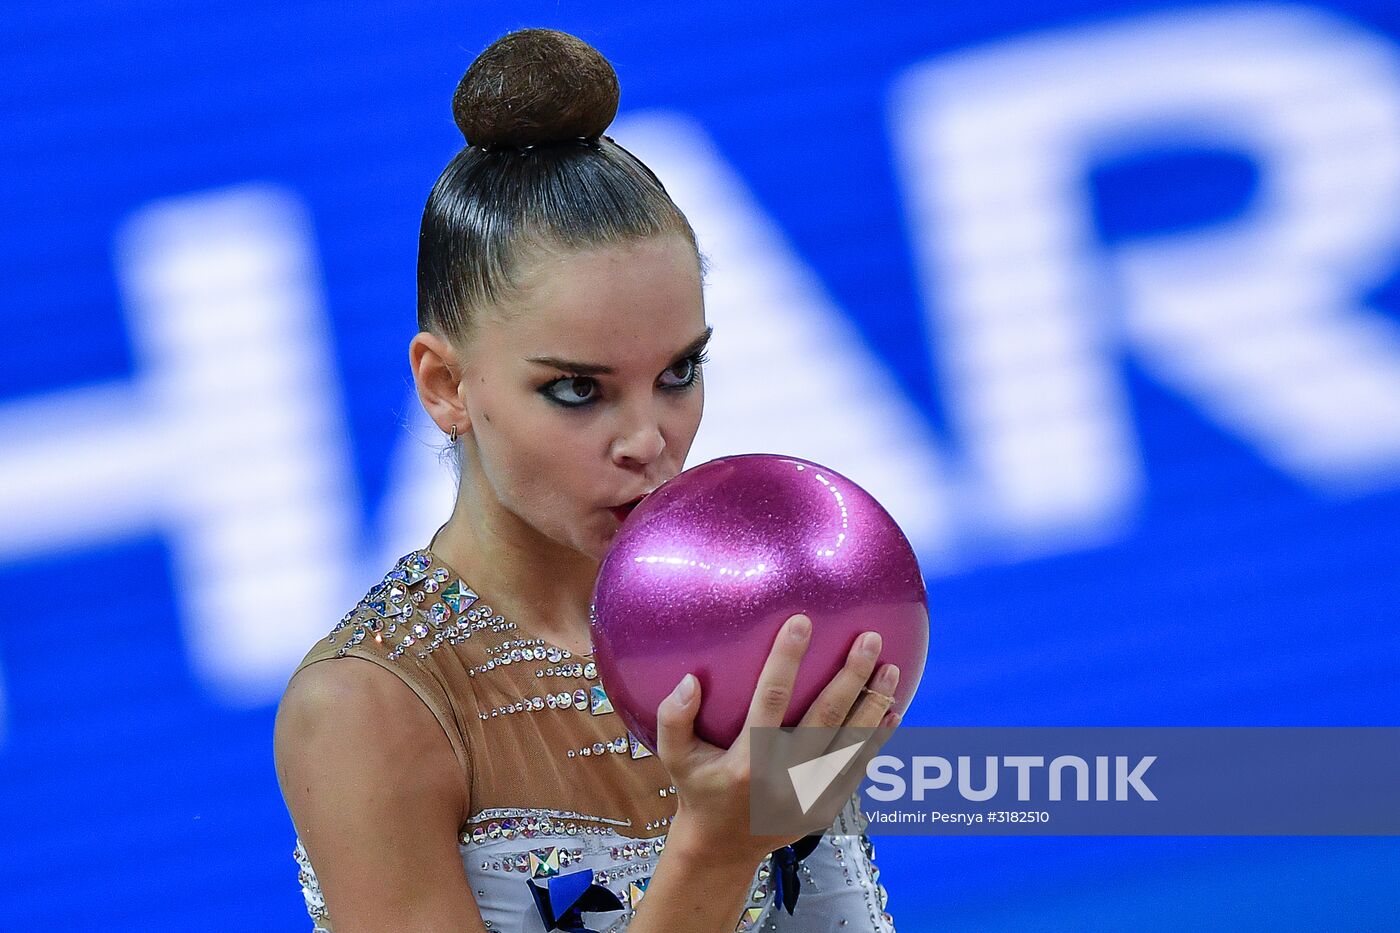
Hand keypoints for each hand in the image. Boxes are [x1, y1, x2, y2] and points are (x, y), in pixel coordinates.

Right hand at [653, 613, 899, 866]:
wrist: (723, 848)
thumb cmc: (699, 789)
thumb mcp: (675, 757)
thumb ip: (674, 717)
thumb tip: (690, 680)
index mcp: (746, 761)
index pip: (770, 699)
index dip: (787, 659)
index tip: (802, 622)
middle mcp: (783, 779)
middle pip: (825, 718)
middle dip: (851, 675)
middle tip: (870, 639)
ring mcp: (810, 796)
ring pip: (850, 743)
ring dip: (874, 704)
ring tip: (892, 669)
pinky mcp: (826, 807)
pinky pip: (857, 768)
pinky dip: (877, 739)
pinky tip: (892, 711)